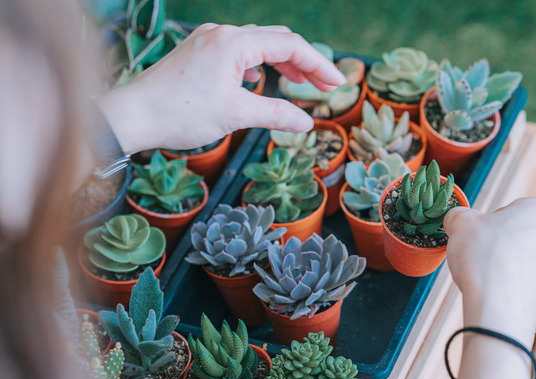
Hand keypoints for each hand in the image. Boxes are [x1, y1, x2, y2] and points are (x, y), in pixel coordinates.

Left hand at [97, 24, 345, 154]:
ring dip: (282, 62)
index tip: (338, 85)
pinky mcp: (197, 53)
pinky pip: (237, 51)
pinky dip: (258, 64)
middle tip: (325, 86)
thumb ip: (276, 115)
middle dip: (304, 61)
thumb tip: (308, 123)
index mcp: (234, 42)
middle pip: (276, 39)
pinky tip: (260, 82)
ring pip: (257, 44)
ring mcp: (207, 41)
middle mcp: (221, 34)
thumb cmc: (179, 113)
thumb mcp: (236, 116)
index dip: (318, 65)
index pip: (290, 46)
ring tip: (301, 84)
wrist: (132, 116)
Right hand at [443, 197, 535, 342]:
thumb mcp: (461, 224)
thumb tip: (457, 218)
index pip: (529, 207)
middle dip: (524, 245)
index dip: (507, 218)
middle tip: (494, 258)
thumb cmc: (481, 258)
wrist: (495, 306)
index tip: (488, 232)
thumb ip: (461, 215)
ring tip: (508, 283)